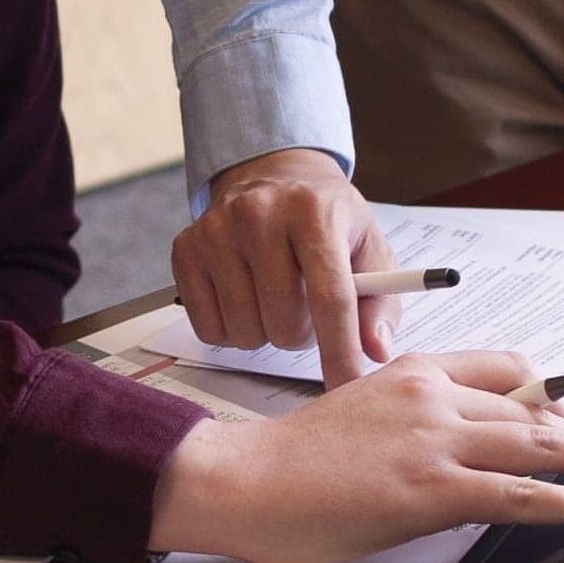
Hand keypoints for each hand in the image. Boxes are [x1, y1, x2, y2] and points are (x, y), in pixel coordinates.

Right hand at [148, 351, 563, 562]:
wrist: (242, 478)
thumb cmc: (288, 459)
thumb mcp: (359, 416)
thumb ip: (413, 422)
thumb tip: (455, 456)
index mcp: (415, 371)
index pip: (509, 370)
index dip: (554, 398)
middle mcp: (434, 394)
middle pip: (539, 408)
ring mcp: (436, 439)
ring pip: (542, 446)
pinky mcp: (431, 488)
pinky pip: (522, 494)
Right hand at [172, 148, 398, 388]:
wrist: (272, 176)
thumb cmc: (326, 221)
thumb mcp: (367, 248)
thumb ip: (378, 302)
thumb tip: (375, 351)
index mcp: (314, 212)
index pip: (330, 298)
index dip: (341, 351)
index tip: (349, 386)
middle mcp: (259, 214)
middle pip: (285, 323)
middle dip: (301, 333)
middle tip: (304, 306)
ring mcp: (216, 231)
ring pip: (246, 332)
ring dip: (266, 332)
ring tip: (274, 298)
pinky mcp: (185, 250)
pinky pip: (210, 330)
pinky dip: (232, 330)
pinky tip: (244, 297)